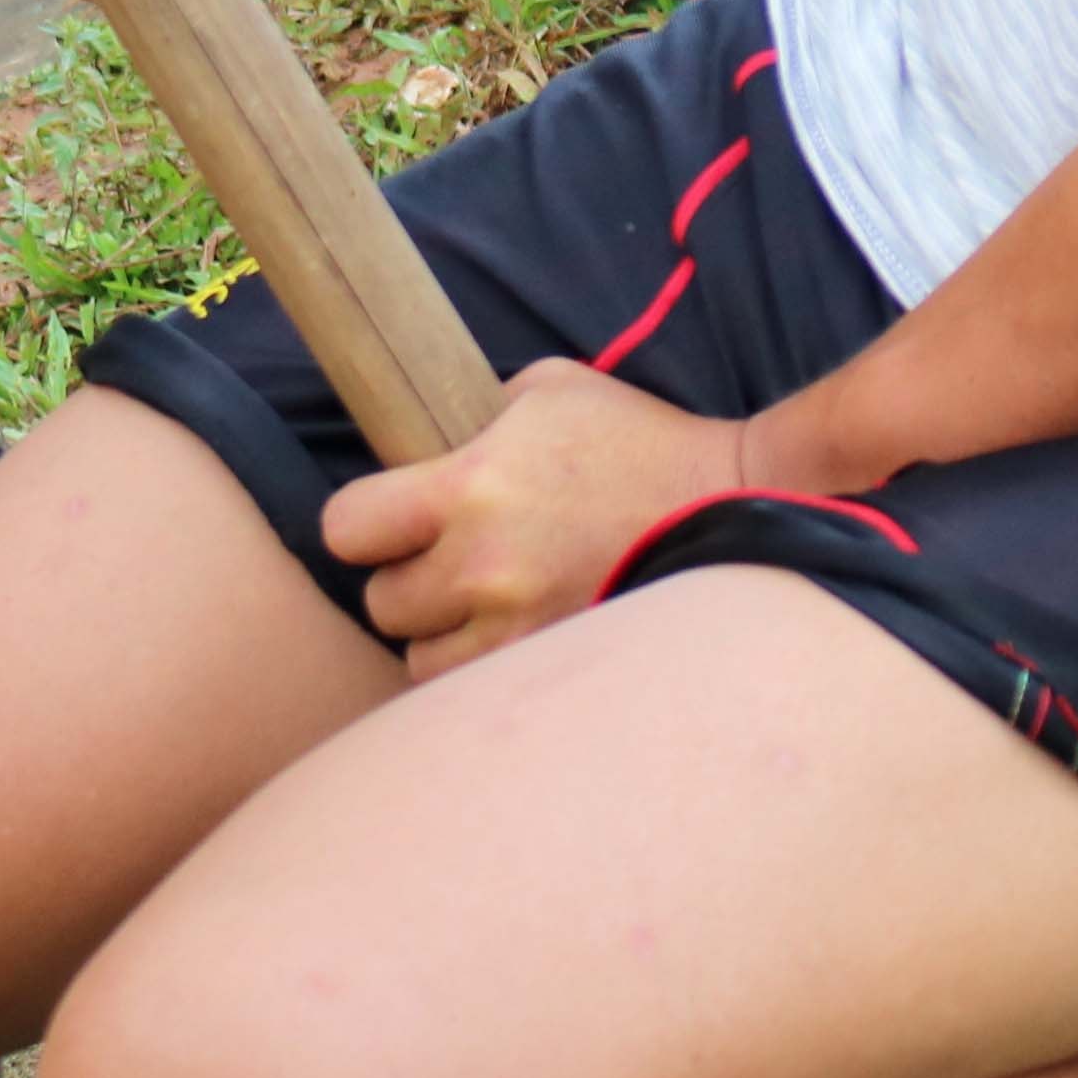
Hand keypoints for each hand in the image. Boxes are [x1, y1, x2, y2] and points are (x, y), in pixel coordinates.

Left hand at [322, 361, 758, 681]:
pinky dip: (483, 666)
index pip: (347, 528)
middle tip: (447, 560)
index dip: (362, 524)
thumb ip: (476, 414)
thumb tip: (426, 439)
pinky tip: (514, 631)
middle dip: (407, 580)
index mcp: (472, 486)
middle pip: (382, 604)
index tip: (387, 519)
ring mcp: (520, 629)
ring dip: (441, 634)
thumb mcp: (551, 390)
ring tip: (483, 602)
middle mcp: (486, 566)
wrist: (731, 506)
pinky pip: (477, 687)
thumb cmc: (637, 440)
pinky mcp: (553, 667)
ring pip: (421, 661)